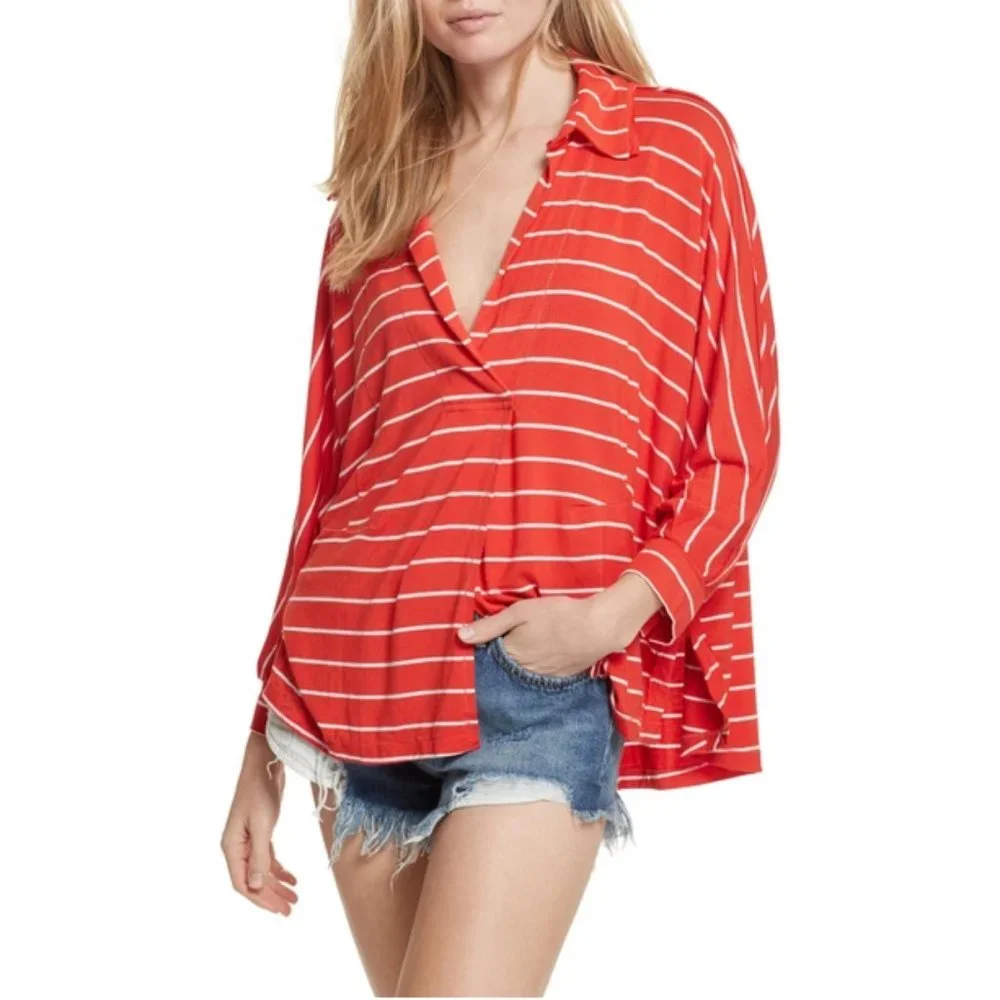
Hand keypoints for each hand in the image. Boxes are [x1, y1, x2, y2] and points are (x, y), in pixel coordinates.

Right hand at [220, 731, 298, 915]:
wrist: (265, 764)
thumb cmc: (261, 792)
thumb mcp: (262, 825)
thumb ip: (259, 856)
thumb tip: (256, 886)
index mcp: (231, 847)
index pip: (242, 883)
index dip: (260, 899)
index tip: (278, 910)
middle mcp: (237, 846)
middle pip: (253, 880)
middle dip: (271, 896)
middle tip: (291, 909)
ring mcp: (248, 839)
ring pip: (261, 870)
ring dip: (277, 884)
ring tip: (295, 897)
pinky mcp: (259, 831)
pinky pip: (267, 857)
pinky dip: (278, 869)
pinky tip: (292, 878)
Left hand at [456, 582, 656, 677]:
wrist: (597, 628)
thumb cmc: (557, 615)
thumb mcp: (520, 612)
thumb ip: (490, 626)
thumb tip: (460, 637)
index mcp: (511, 655)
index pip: (488, 658)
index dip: (484, 650)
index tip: (481, 643)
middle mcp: (524, 671)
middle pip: (504, 670)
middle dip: (499, 661)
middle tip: (499, 649)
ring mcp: (543, 677)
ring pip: (522, 675)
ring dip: (518, 668)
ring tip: (520, 654)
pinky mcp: (561, 678)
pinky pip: (541, 678)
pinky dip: (536, 671)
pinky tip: (540, 660)